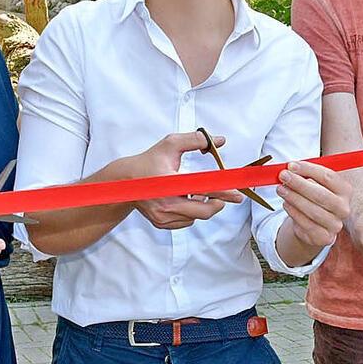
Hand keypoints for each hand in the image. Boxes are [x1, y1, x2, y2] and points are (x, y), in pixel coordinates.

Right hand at [129, 132, 243, 230]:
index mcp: (169, 182)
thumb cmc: (149, 162)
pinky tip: (184, 200)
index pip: (202, 188)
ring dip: (203, 206)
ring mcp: (163, 216)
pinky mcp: (161, 224)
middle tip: (223, 195)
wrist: (125, 181)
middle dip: (218, 203)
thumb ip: (196, 139)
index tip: (237, 194)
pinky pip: (186, 222)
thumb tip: (219, 141)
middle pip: (204, 211)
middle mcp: (166, 203)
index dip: (222, 191)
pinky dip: (191, 212)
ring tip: (195, 192)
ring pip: (196, 217)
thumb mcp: (170, 144)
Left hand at [277, 160, 349, 251]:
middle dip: (299, 184)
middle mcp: (343, 208)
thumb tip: (289, 168)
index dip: (309, 169)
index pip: (328, 177)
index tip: (291, 165)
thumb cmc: (314, 197)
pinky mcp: (325, 237)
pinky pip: (306, 224)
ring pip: (313, 210)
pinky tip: (286, 203)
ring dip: (294, 198)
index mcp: (345, 190)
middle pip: (321, 194)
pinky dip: (294, 212)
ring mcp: (335, 224)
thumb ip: (305, 175)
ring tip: (281, 189)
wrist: (315, 224)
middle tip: (283, 176)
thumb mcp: (313, 183)